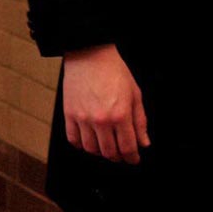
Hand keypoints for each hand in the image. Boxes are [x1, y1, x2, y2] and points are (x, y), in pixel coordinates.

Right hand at [62, 44, 148, 163]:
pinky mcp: (69, 113)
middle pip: (109, 152)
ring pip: (91, 149)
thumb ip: (140, 121)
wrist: (89, 54)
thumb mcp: (135, 94)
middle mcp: (101, 119)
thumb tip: (143, 142)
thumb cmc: (113, 71)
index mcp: (120, 115)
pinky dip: (81, 144)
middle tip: (120, 154)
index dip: (132, 158)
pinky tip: (87, 140)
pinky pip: (73, 139)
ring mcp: (83, 117)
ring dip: (100, 152)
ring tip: (104, 146)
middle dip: (118, 157)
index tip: (133, 158)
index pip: (128, 148)